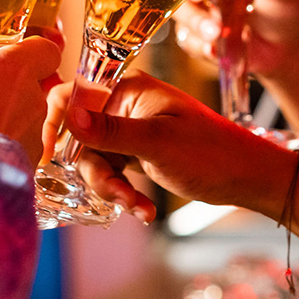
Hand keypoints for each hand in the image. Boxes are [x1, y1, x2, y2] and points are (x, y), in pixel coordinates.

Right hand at [0, 33, 61, 164]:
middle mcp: (33, 93)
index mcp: (12, 67)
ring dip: (10, 116)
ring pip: (30, 112)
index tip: (12, 58)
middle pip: (35, 82)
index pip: (46, 49)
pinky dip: (9, 141)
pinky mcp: (34, 154)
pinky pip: (25, 140)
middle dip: (13, 87)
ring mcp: (38, 125)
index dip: (33, 52)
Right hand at [48, 73, 285, 220]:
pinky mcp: (138, 153)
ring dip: (112, 188)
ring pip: (95, 160)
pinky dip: (123, 193)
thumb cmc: (210, 152)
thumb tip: (69, 115)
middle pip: (81, 137)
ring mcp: (132, 130)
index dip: (59, 122)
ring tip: (139, 207)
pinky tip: (142, 210)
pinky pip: (113, 172)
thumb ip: (111, 131)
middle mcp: (127, 106)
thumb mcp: (157, 143)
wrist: (245, 177)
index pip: (73, 93)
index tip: (54, 155)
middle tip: (118, 194)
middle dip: (95, 172)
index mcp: (130, 89)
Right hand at [170, 0, 298, 82]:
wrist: (291, 45)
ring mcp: (202, 14)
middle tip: (209, 18)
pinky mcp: (202, 38)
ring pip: (183, 18)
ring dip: (197, 27)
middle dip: (191, 7)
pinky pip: (190, 42)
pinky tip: (212, 50)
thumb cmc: (287, 7)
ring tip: (217, 35)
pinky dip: (199, 46)